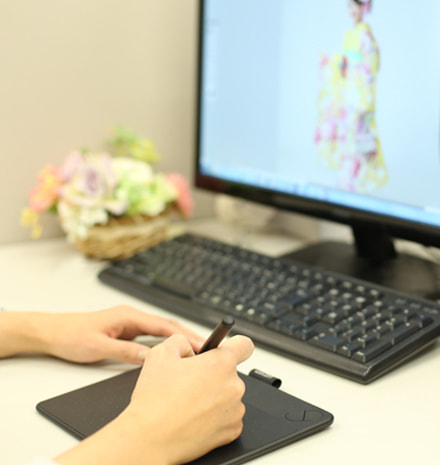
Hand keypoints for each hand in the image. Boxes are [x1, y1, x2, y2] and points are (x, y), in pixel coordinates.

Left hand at [0, 305, 203, 362]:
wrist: (53, 332)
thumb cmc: (71, 335)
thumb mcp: (99, 347)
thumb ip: (125, 352)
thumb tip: (150, 357)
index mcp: (128, 315)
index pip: (163, 325)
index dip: (184, 335)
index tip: (200, 345)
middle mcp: (132, 316)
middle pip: (167, 325)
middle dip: (187, 336)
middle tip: (207, 348)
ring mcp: (129, 323)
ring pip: (161, 331)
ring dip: (178, 340)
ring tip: (196, 352)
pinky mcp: (126, 331)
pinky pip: (151, 337)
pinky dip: (165, 343)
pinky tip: (173, 353)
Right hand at [55, 333, 253, 464]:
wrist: (146, 438)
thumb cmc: (152, 397)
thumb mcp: (159, 355)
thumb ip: (178, 340)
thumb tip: (188, 343)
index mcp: (219, 363)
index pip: (244, 344)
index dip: (236, 343)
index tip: (231, 346)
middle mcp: (232, 386)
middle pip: (229, 372)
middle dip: (212, 373)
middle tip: (189, 380)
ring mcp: (232, 410)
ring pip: (227, 394)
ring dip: (212, 394)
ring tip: (186, 401)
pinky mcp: (229, 431)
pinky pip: (225, 415)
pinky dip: (213, 414)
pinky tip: (191, 416)